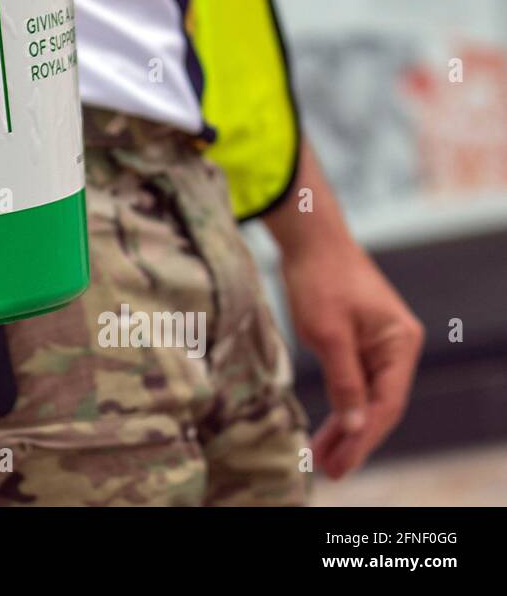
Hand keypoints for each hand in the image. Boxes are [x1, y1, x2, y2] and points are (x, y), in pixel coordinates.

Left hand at [281, 238, 423, 479]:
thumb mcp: (326, 332)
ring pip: (364, 397)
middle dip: (353, 439)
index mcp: (400, 343)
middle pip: (378, 405)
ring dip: (343, 427)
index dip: (364, 437)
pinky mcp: (358, 342)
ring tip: (321, 458)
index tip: (342, 463)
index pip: (386, 403)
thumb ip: (343, 379)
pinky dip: (338, 404)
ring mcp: (379, 345)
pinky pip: (353, 382)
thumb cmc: (319, 278)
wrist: (309, 239)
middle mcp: (397, 347)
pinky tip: (325, 429)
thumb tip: (353, 423)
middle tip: (330, 471)